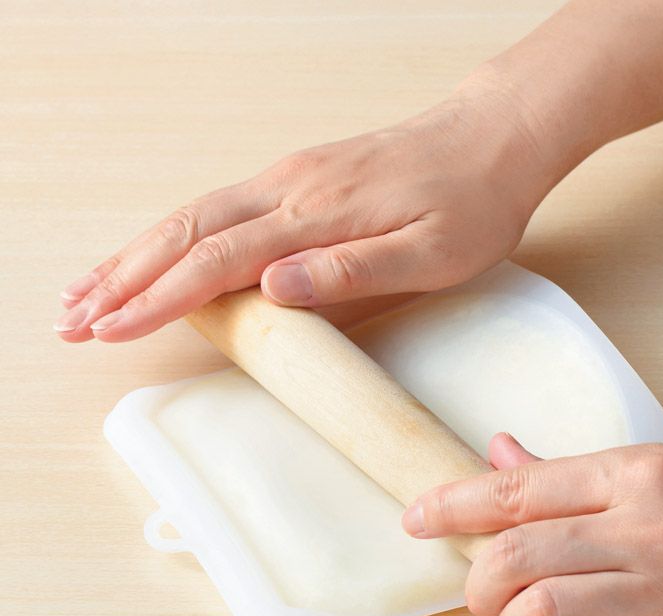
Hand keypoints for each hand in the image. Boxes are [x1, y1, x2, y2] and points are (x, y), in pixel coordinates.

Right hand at [54, 80, 554, 343]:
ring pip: (191, 215)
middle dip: (122, 278)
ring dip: (134, 254)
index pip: (215, 261)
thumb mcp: (431, 253)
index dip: (158, 299)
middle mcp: (288, 189)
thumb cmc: (470, 204)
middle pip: (183, 232)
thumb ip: (351, 271)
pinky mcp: (297, 177)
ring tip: (89, 288)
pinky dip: (172, 234)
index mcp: (315, 215)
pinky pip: (218, 206)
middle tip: (72, 317)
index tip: (110, 329)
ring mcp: (288, 178)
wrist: (491, 140)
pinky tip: (155, 250)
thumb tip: (271, 289)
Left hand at [402, 434, 662, 615]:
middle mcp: (648, 531)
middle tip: (473, 583)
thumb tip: (497, 454)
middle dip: (474, 576)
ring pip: (543, 613)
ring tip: (511, 615)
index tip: (416, 517)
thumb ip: (570, 471)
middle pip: (517, 554)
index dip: (453, 505)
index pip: (517, 491)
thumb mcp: (657, 461)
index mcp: (636, 474)